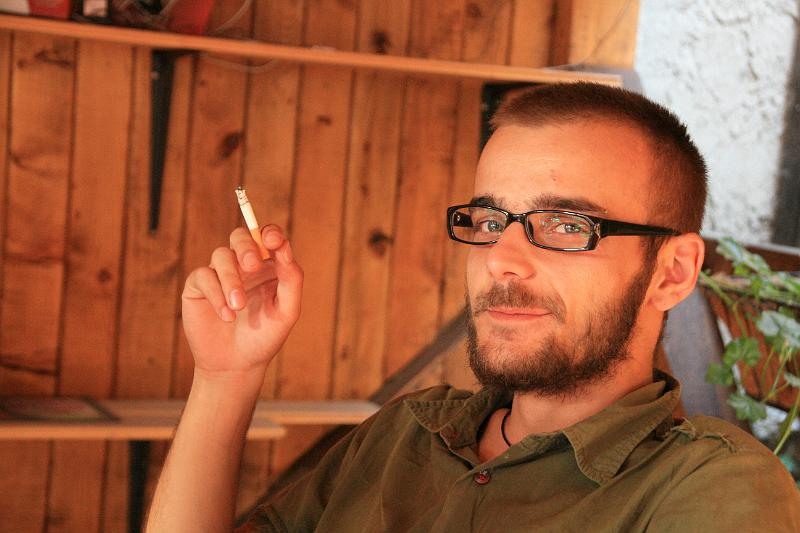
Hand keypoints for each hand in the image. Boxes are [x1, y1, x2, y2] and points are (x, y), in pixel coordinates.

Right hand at [181, 225, 302, 376]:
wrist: (237, 365)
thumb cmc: (265, 337)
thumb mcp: (286, 311)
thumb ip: (291, 280)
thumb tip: (285, 249)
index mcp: (268, 266)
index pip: (268, 238)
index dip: (271, 233)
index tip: (273, 241)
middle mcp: (243, 266)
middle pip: (241, 237)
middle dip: (246, 247)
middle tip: (251, 265)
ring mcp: (220, 274)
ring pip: (221, 255)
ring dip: (231, 278)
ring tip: (239, 305)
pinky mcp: (199, 287)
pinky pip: (203, 276)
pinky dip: (216, 295)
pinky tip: (227, 316)